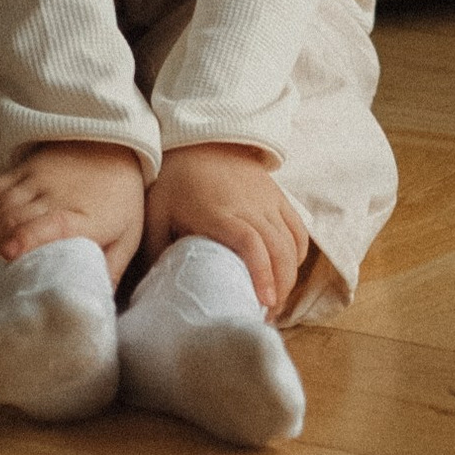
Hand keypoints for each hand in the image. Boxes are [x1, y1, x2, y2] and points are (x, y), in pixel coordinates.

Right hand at [0, 141, 146, 288]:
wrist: (116, 145)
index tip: (7, 256)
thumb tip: (94, 303)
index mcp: (84, 214)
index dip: (25, 238)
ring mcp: (37, 178)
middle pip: (12, 219)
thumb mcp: (129, 236)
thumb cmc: (121, 199)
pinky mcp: (23, 168)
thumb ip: (111, 269)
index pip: (51, 223)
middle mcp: (57, 193)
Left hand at [140, 144, 308, 317]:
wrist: (197, 137)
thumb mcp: (156, 212)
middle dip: (280, 288)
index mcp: (219, 212)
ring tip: (276, 303)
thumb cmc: (174, 179)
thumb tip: (157, 290)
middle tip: (266, 317)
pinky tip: (286, 273)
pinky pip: (298, 228)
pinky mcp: (278, 196)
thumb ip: (157, 250)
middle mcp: (250, 206)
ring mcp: (268, 199)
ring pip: (292, 242)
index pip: (250, 243)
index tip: (264, 302)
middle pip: (278, 250)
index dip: (262, 274)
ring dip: (290, 276)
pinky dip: (298, 254)